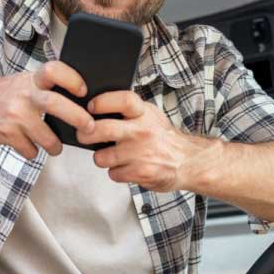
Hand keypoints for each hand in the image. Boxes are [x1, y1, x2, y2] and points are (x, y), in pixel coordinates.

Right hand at [0, 62, 95, 158]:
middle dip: (78, 117)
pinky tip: (29, 147)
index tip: (84, 91)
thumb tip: (78, 100)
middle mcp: (23, 95)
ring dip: (55, 146)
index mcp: (30, 80)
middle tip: (89, 127)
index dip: (72, 79)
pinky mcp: (5, 134)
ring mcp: (14, 115)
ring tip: (55, 147)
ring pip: (46, 136)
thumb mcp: (21, 82)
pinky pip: (29, 150)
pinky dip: (33, 152)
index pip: (54, 70)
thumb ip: (44, 87)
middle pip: (55, 104)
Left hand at [78, 91, 211, 190]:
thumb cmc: (164, 138)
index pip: (121, 100)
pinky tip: (127, 168)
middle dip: (86, 134)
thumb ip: (128, 111)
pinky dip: (117, 173)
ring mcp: (141, 153)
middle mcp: (143, 131)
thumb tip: (95, 109)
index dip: (101, 102)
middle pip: (102, 129)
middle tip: (85, 135)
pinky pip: (113, 173)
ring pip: (102, 157)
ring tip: (113, 156)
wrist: (188, 161)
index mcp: (144, 113)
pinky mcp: (141, 172)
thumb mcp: (151, 116)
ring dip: (102, 158)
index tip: (91, 108)